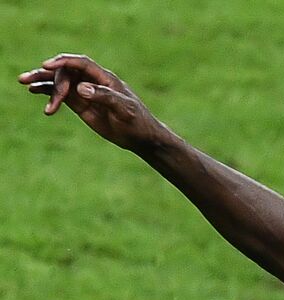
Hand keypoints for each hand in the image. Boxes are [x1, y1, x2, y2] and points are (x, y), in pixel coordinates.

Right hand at [18, 54, 163, 150]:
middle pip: (66, 72)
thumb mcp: (124, 109)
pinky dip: (47, 91)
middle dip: (51, 79)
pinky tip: (34, 91)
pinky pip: (61, 93)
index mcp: (105, 78)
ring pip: (60, 81)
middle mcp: (92, 81)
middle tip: (40, 92)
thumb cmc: (137, 122)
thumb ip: (104, 97)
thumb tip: (81, 88)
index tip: (46, 65)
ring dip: (42, 80)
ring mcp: (85, 91)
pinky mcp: (80, 103)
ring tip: (25, 83)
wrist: (141, 137)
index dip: (63, 62)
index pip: (80, 63)